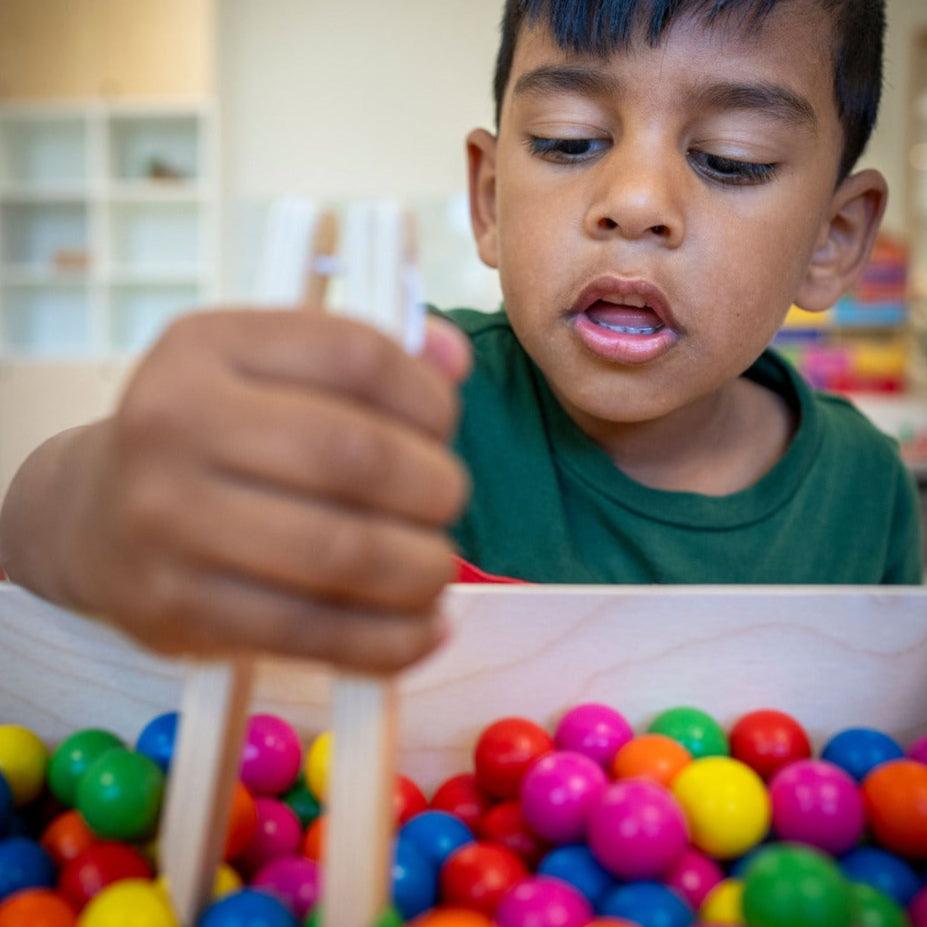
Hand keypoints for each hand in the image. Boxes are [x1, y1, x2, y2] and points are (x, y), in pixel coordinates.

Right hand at [56, 308, 470, 670]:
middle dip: (434, 487)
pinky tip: (424, 628)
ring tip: (434, 567)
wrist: (91, 517)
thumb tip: (456, 360)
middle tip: (445, 500)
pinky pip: (314, 633)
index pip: (356, 358)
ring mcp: (170, 522)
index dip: (428, 397)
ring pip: (342, 552)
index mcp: (208, 345)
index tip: (442, 427)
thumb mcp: (265, 370)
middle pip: (354, 457)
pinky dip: (392, 640)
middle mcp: (177, 423)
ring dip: (421, 568)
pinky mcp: (179, 609)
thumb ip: (367, 360)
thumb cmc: (208, 435)